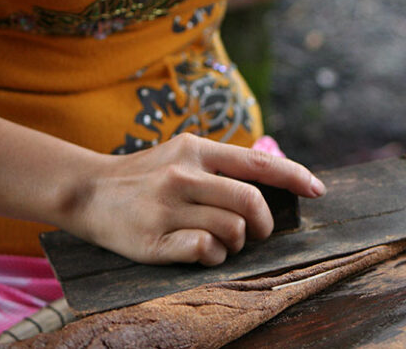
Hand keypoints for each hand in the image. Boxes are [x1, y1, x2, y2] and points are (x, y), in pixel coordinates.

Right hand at [63, 134, 325, 265]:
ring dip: (236, 242)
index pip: (258, 163)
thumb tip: (274, 179)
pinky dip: (215, 256)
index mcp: (196, 149)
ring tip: (221, 241)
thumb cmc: (147, 176)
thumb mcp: (183, 154)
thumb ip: (222, 164)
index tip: (318, 190)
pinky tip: (204, 251)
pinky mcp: (154, 239)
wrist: (87, 191)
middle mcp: (183, 174)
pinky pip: (206, 250)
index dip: (295, 176)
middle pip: (250, 201)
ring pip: (231, 229)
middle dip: (263, 222)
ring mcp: (167, 207)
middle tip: (257, 231)